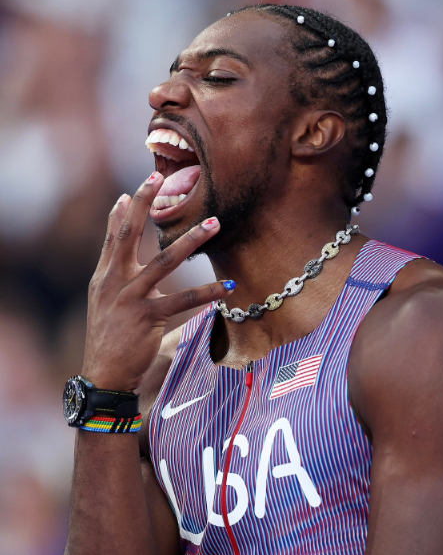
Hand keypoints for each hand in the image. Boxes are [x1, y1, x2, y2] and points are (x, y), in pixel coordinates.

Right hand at [82, 172, 231, 390]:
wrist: (103, 375)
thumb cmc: (109, 342)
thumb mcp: (105, 306)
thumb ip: (117, 281)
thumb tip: (130, 271)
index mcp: (104, 278)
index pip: (113, 236)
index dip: (124, 210)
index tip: (137, 188)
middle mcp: (114, 282)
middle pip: (129, 234)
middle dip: (144, 203)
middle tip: (161, 178)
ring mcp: (130, 298)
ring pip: (164, 262)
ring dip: (191, 240)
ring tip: (213, 223)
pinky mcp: (147, 317)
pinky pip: (183, 301)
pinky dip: (207, 292)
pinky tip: (226, 287)